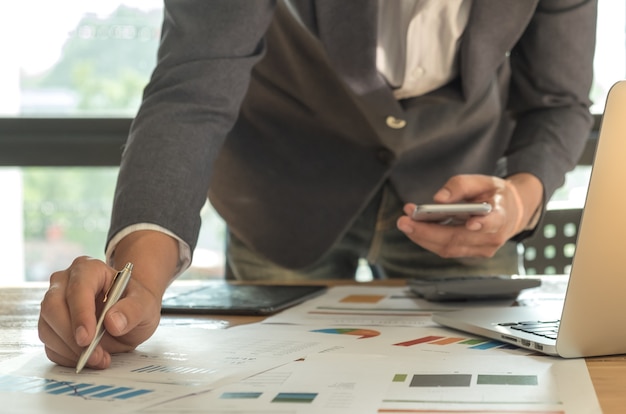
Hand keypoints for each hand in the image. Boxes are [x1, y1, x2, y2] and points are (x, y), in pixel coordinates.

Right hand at [38, 231, 179, 369]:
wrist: (129, 315)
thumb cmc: (135, 303)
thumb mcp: (145, 304)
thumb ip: (133, 310)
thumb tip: (113, 322)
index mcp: (89, 269)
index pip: (77, 289)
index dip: (80, 314)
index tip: (88, 338)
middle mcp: (65, 283)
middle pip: (52, 307)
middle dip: (72, 337)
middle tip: (95, 356)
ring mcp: (53, 304)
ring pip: (47, 328)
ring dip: (71, 350)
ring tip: (100, 359)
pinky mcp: (50, 326)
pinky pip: (50, 345)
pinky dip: (68, 357)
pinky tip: (90, 359)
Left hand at [396, 173, 542, 257]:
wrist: (511, 212)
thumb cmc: (494, 195)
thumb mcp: (482, 181)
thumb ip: (461, 186)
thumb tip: (438, 199)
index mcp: (501, 216)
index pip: (493, 223)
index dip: (482, 225)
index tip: (471, 223)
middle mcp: (492, 238)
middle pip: (457, 239)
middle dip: (427, 232)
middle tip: (404, 221)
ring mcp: (482, 250)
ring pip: (448, 248)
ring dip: (422, 237)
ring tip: (404, 222)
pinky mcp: (470, 253)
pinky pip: (446, 249)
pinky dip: (428, 239)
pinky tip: (415, 227)